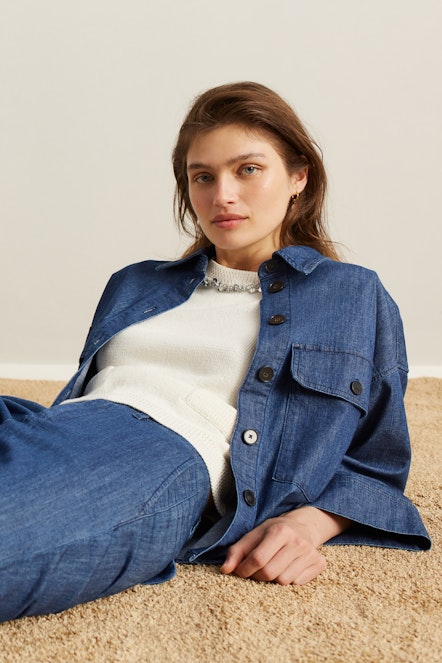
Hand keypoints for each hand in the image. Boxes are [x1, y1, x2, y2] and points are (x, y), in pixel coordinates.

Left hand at [220, 507, 350, 585]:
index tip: (240, 571)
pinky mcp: (319, 563)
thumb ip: (237, 551)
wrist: (303, 526)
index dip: (245, 569)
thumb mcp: (254, 534)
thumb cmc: (274, 531)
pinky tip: (287, 568)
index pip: (258, 559)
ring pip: (284, 581)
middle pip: (270, 573)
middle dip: (257, 576)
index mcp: (279, 531)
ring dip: (273, 579)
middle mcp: (297, 541)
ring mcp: (310, 553)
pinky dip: (288, 580)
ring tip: (273, 567)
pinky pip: (297, 584)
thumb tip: (225, 570)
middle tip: (255, 571)